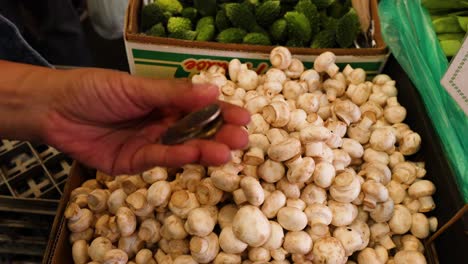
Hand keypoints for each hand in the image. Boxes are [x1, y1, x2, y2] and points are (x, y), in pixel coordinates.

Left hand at [41, 68, 249, 174]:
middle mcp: (162, 122)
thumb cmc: (95, 89)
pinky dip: (179, 157)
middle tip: (241, 139)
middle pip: (197, 130)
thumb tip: (213, 91)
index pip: (200, 107)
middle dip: (220, 134)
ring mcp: (150, 142)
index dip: (223, 112)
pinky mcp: (135, 162)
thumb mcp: (135, 88)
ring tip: (227, 152)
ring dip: (205, 149)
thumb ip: (172, 93)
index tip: (245, 118)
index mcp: (165, 100)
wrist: (54, 109)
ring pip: (183, 147)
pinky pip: (161, 158)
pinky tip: (197, 155)